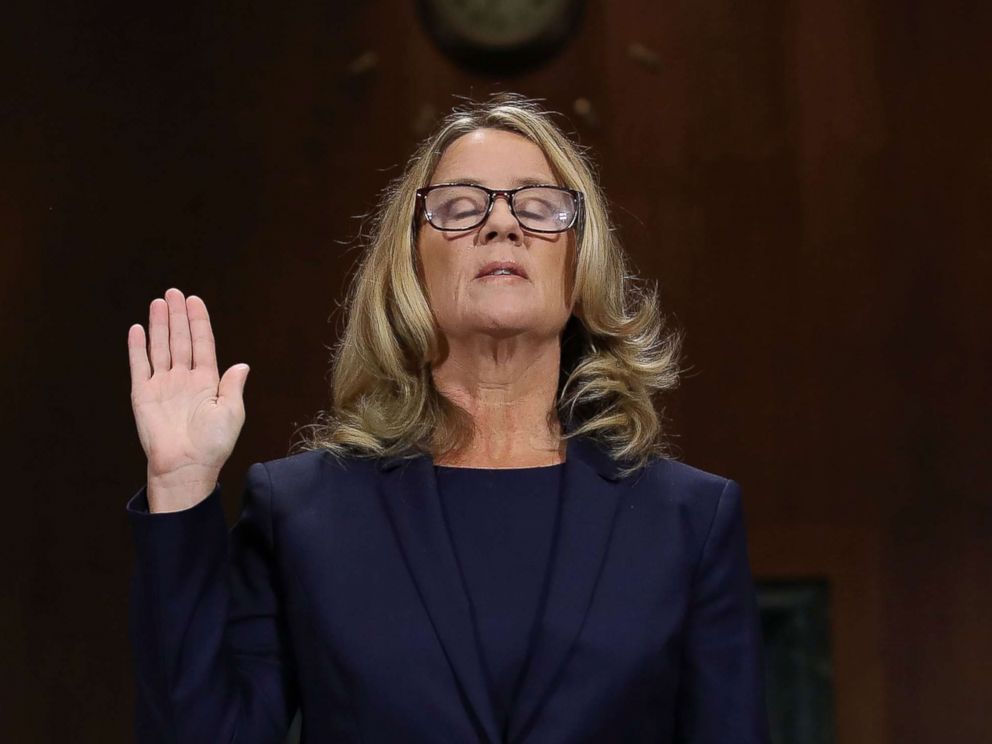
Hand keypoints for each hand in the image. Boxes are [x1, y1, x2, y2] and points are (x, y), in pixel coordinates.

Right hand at [128, 288, 249, 511]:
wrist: (185, 466)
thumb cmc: (212, 444)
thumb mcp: (232, 413)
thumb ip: (233, 386)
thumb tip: (243, 365)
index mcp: (207, 382)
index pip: (203, 344)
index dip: (199, 322)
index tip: (195, 301)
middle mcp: (184, 379)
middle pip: (180, 340)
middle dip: (178, 316)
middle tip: (174, 292)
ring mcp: (162, 385)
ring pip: (160, 347)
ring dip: (159, 325)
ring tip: (158, 303)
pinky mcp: (143, 394)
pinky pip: (139, 366)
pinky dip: (137, 348)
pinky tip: (137, 329)